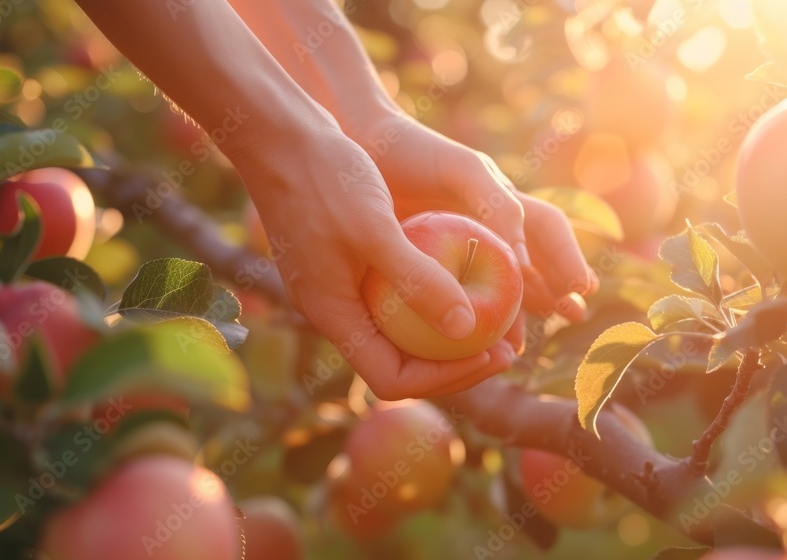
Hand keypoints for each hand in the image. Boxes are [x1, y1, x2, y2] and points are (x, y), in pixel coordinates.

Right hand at [235, 129, 515, 399]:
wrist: (280, 135)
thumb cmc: (323, 178)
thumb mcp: (375, 229)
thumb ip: (418, 281)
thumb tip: (466, 330)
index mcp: (334, 316)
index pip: (393, 380)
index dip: (447, 378)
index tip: (494, 355)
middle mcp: (334, 312)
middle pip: (399, 363)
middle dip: (454, 362)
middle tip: (507, 345)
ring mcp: (338, 288)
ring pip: (399, 331)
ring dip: (445, 332)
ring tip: (494, 317)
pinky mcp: (346, 262)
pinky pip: (394, 298)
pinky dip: (430, 296)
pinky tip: (465, 275)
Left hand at [351, 112, 597, 327]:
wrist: (361, 147)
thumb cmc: (417, 153)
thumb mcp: (465, 172)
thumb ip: (498, 207)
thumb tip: (522, 264)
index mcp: (502, 202)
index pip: (549, 232)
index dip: (569, 258)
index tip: (582, 289)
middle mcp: (487, 226)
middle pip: (534, 263)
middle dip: (554, 292)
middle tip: (570, 319)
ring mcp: (459, 245)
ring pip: (497, 287)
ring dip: (512, 316)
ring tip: (517, 348)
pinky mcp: (425, 263)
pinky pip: (454, 297)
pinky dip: (464, 321)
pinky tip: (463, 344)